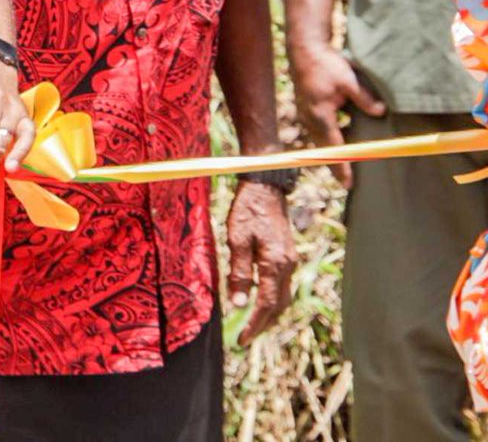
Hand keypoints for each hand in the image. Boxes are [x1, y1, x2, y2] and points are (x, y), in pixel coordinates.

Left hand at [226, 181, 295, 345]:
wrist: (266, 187)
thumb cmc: (247, 210)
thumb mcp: (237, 239)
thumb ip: (239, 272)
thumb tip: (238, 303)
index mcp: (275, 264)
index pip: (267, 304)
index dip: (254, 324)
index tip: (241, 339)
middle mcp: (288, 266)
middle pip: (279, 306)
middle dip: (263, 324)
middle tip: (245, 338)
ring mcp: (290, 260)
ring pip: (283, 297)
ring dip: (269, 313)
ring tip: (251, 324)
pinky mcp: (287, 254)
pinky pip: (282, 285)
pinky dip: (272, 298)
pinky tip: (258, 299)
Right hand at [289, 43, 384, 186]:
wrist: (304, 50)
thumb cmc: (326, 64)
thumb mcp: (349, 80)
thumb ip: (364, 98)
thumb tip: (381, 112)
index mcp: (321, 114)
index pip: (335, 146)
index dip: (343, 166)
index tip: (348, 183)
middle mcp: (310, 117)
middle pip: (323, 148)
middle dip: (334, 165)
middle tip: (346, 183)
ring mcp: (305, 113)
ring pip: (319, 139)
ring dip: (330, 152)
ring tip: (341, 166)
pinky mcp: (305, 107)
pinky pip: (316, 129)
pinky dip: (326, 139)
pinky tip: (337, 139)